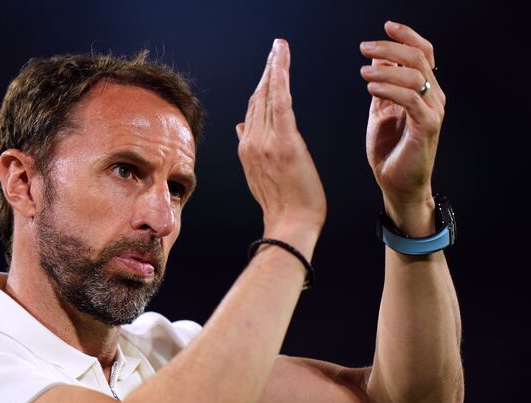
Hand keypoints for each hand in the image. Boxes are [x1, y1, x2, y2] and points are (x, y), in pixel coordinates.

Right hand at [236, 39, 326, 237]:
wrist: (290, 226)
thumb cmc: (283, 205)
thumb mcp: (261, 176)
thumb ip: (252, 149)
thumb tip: (240, 126)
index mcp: (247, 150)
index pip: (252, 111)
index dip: (260, 87)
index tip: (267, 68)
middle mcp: (251, 143)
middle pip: (258, 99)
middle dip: (267, 71)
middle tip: (276, 48)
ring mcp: (266, 142)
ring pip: (268, 96)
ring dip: (273, 67)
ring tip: (279, 48)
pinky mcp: (285, 142)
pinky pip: (280, 102)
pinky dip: (280, 77)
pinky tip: (281, 59)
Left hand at [360, 21, 444, 206]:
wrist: (397, 184)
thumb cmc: (390, 150)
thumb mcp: (381, 110)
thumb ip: (383, 85)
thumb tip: (377, 57)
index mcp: (424, 91)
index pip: (423, 53)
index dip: (406, 36)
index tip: (385, 26)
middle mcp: (433, 97)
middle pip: (419, 58)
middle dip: (390, 48)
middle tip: (363, 48)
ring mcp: (432, 111)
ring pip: (415, 76)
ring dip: (385, 68)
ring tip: (363, 71)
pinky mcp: (427, 127)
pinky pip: (411, 99)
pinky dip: (390, 89)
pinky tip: (371, 86)